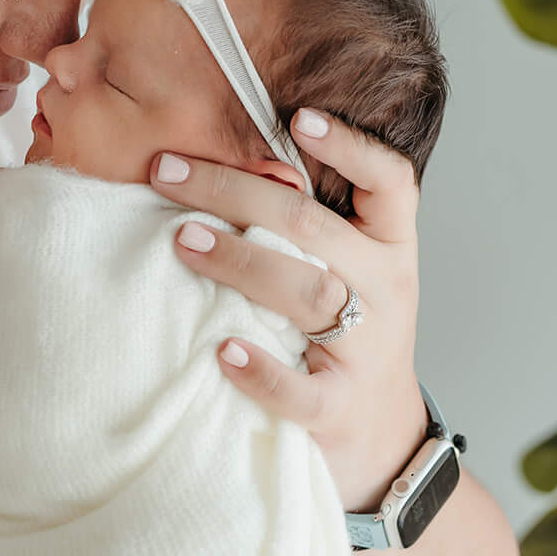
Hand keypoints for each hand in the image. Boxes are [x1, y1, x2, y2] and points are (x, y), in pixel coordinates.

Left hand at [152, 110, 426, 511]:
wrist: (383, 438)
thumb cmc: (350, 334)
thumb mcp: (354, 271)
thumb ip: (313, 226)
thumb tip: (221, 160)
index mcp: (390, 247)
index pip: (391, 182)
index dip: (350, 146)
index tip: (298, 117)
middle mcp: (385, 290)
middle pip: (313, 226)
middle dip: (235, 192)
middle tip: (166, 172)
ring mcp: (366, 350)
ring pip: (307, 292)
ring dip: (239, 261)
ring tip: (181, 240)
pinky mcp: (338, 409)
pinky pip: (300, 390)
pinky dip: (260, 370)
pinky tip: (220, 349)